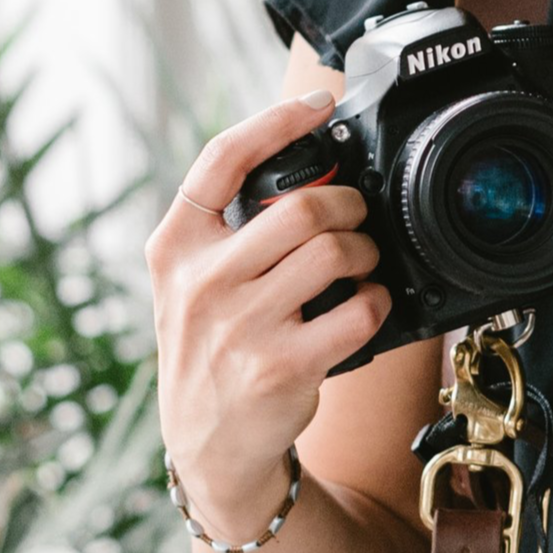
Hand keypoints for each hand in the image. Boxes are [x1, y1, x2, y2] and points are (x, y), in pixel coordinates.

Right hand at [146, 91, 391, 536]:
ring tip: (363, 264)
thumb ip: (224, 232)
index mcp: (175, 247)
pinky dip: (376, 303)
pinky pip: (356, 311)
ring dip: (366, 253)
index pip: (221, 160)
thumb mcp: (187, 284)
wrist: (207, 447)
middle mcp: (201, 282)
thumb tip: (301, 173)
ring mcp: (241, 326)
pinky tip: (367, 306)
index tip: (316, 104)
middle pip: (298, 206)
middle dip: (346, 205)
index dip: (276, 122)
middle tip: (354, 218)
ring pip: (333, 253)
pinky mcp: (282, 367)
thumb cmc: (209, 351)